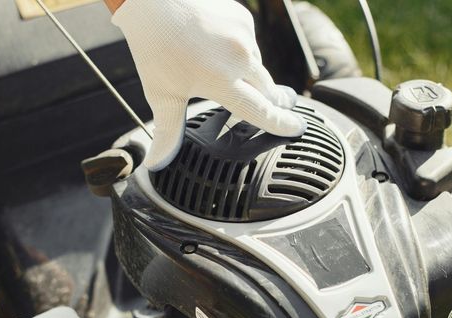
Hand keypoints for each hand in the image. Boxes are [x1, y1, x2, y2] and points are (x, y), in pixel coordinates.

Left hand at [112, 0, 306, 170]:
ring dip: (247, 75)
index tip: (297, 128)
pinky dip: (239, 50)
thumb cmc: (154, 47)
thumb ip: (168, 132)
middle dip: (270, 100)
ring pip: (256, 66)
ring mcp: (243, 36)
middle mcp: (238, 59)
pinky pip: (249, 43)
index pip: (260, 110)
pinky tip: (218, 47)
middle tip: (277, 108)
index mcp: (220, 81)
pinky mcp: (243, 18)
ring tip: (222, 71)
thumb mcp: (160, 94)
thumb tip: (156, 165)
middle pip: (266, 90)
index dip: (280, 123)